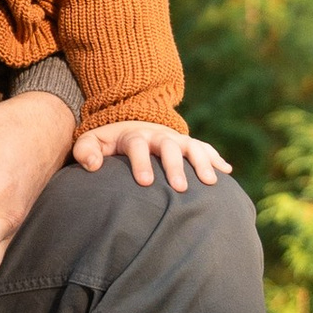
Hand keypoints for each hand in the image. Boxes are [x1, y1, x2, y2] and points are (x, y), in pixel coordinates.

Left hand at [72, 118, 233, 190]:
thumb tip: (93, 166)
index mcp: (134, 135)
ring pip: (192, 147)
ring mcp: (176, 139)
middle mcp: (158, 136)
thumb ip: (85, 151)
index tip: (145, 183)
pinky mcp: (188, 144)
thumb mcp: (92, 141)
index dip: (142, 163)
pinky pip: (205, 149)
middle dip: (175, 166)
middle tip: (180, 188)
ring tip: (210, 182)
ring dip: (202, 162)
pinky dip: (217, 158)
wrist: (130, 124)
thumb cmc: (108, 143)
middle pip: (168, 147)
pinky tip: (227, 171)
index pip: (138, 145)